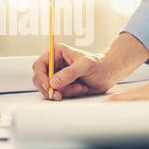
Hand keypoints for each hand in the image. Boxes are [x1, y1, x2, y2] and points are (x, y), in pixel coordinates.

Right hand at [31, 33, 148, 100]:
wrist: (109, 74)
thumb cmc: (99, 65)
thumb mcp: (85, 66)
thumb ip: (69, 73)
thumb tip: (53, 82)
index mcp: (56, 53)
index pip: (39, 65)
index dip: (41, 77)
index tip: (49, 87)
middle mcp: (55, 64)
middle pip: (40, 79)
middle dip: (51, 89)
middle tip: (60, 95)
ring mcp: (58, 76)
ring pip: (49, 89)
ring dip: (64, 92)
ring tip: (79, 87)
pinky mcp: (63, 86)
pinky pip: (58, 94)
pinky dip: (69, 94)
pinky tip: (80, 88)